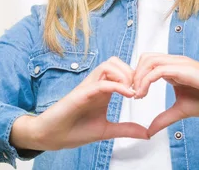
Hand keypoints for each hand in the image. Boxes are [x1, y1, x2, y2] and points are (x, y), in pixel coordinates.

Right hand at [10, 57, 148, 151]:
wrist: (51, 137)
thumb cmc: (75, 131)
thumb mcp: (107, 130)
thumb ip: (126, 129)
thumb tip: (147, 134)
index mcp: (104, 90)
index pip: (122, 69)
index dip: (136, 76)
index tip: (144, 92)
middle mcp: (96, 84)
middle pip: (116, 61)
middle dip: (132, 72)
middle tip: (139, 89)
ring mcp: (88, 86)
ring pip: (109, 64)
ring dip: (124, 75)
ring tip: (132, 92)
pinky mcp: (81, 93)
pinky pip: (102, 82)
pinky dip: (117, 85)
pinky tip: (128, 95)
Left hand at [132, 53, 198, 136]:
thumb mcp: (182, 110)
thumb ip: (165, 117)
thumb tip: (149, 130)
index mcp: (175, 68)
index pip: (148, 63)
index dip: (137, 77)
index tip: (134, 95)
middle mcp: (176, 62)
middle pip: (145, 58)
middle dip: (134, 74)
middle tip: (132, 93)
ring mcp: (181, 64)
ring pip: (149, 60)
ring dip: (138, 77)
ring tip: (137, 95)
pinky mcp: (186, 69)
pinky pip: (159, 70)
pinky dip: (146, 81)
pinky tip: (144, 94)